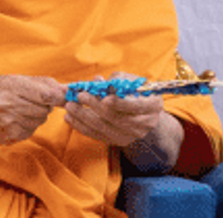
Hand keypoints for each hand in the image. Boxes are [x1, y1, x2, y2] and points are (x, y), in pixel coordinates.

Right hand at [0, 75, 65, 145]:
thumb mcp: (12, 80)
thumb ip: (40, 83)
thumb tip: (67, 89)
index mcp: (11, 86)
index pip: (47, 94)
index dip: (59, 96)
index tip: (64, 97)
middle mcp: (9, 105)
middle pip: (45, 109)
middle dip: (44, 105)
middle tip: (30, 101)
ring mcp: (9, 123)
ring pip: (40, 121)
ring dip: (35, 116)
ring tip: (18, 111)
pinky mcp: (9, 137)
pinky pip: (31, 131)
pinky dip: (27, 126)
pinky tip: (14, 121)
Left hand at [64, 74, 183, 173]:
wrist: (142, 110)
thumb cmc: (135, 90)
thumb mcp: (131, 81)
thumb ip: (115, 80)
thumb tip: (96, 80)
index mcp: (152, 105)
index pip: (134, 106)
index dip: (118, 102)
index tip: (102, 96)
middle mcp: (145, 124)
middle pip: (116, 118)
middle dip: (95, 107)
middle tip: (79, 96)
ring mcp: (131, 136)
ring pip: (104, 128)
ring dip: (84, 117)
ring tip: (69, 107)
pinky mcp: (118, 142)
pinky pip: (97, 136)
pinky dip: (82, 127)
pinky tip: (70, 118)